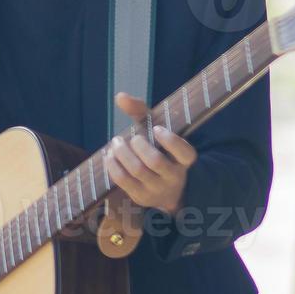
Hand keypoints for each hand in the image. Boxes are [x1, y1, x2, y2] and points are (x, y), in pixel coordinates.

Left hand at [104, 92, 197, 215]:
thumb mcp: (154, 129)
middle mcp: (174, 176)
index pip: (185, 152)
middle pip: (155, 161)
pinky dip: (113, 166)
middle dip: (138, 145)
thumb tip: (120, 96)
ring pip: (138, 171)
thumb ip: (140, 111)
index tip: (157, 129)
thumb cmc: (157, 149)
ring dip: (122, 154)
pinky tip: (109, 156)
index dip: (171, 141)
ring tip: (116, 143)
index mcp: (184, 160)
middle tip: (129, 137)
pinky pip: (124, 181)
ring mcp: (157, 189)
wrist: (163, 188)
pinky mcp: (141, 197)